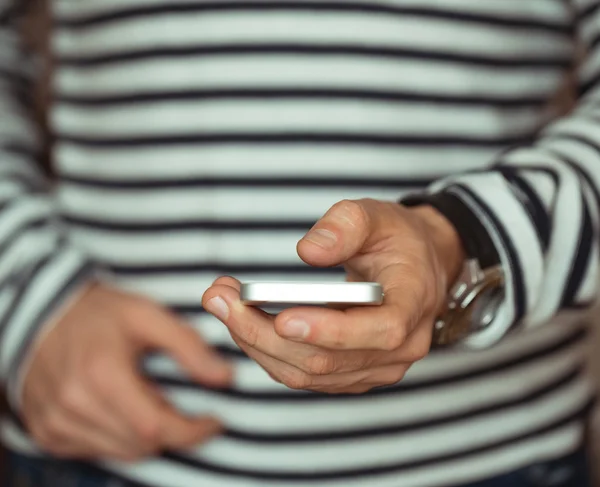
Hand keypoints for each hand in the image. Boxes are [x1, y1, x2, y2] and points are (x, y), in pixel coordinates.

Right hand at [22, 284, 232, 461]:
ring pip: (121, 452)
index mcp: (101, 374)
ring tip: (152, 400)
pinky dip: (119, 437)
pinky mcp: (47, 432)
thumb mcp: (147, 315)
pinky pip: (97, 451)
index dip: (192, 431)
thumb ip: (188, 346)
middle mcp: (73, 404)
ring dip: (147, 436)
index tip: (214, 421)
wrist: (44, 313)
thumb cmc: (100, 313)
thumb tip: (224, 377)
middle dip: (173, 430)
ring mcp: (56, 422)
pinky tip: (124, 408)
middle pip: (141, 444)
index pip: (156, 427)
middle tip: (183, 405)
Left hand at [203, 199, 463, 393]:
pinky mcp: (351, 373)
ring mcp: (375, 367)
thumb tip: (307, 252)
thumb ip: (345, 226)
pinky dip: (267, 350)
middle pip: (327, 360)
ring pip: (308, 373)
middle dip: (264, 332)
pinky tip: (242, 320)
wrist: (414, 268)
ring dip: (256, 342)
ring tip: (221, 301)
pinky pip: (304, 374)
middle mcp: (399, 350)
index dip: (330, 331)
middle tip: (219, 296)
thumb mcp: (377, 215)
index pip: (380, 331)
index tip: (283, 317)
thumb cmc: (396, 239)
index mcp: (413, 306)